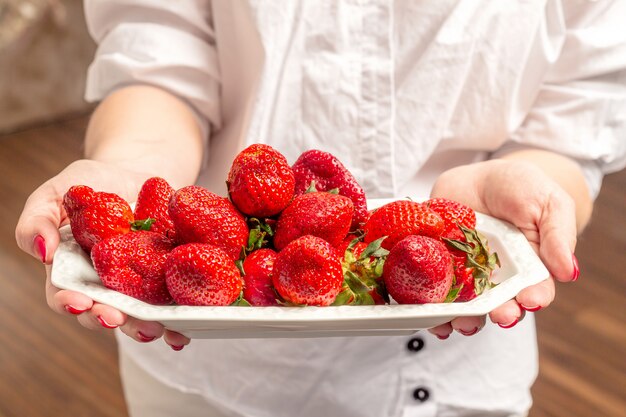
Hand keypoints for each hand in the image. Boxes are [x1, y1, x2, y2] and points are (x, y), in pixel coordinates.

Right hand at [15, 160, 189, 349]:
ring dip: (144, 328)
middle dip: (109, 320)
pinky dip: (177, 321)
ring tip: (154, 330)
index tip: (79, 302)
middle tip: (117, 319)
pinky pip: (172, 303)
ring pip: (139, 316)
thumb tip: (43, 252)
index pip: (65, 296)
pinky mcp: (167, 278)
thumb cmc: (91, 184)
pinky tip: (183, 331)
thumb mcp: (55, 193)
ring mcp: (137, 285)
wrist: (139, 171)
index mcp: (72, 272)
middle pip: (104, 313)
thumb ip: (37, 221)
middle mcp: (105, 285)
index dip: (70, 303)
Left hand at [427, 159, 578, 337]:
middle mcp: (497, 280)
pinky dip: (432, 307)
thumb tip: (569, 272)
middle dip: (500, 313)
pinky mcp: (438, 266)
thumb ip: (558, 235)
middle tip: (501, 315)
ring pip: (465, 306)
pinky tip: (432, 315)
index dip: (534, 297)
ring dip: (464, 319)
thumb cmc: (521, 189)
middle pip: (499, 305)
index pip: (535, 290)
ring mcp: (466, 275)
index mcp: (530, 269)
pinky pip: (434, 291)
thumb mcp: (548, 203)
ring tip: (462, 322)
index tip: (531, 300)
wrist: (479, 176)